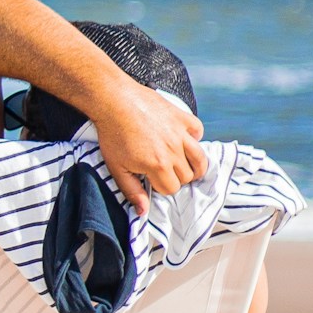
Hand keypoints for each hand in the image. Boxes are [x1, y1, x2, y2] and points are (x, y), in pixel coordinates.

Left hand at [90, 82, 206, 215]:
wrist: (113, 101)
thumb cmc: (112, 134)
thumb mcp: (117, 167)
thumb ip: (132, 191)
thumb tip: (144, 211)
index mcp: (158, 165)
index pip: (172, 188)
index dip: (162, 187)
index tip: (153, 180)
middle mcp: (173, 150)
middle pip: (187, 176)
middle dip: (176, 177)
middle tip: (163, 170)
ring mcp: (179, 133)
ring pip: (200, 159)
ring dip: (194, 165)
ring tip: (183, 164)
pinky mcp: (181, 116)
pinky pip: (198, 130)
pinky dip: (194, 136)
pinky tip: (183, 139)